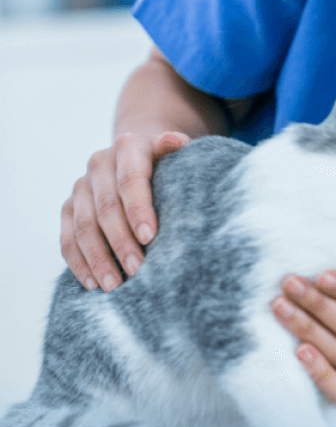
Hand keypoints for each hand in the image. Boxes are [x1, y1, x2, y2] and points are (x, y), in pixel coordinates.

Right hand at [60, 131, 190, 291]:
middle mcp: (99, 165)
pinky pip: (67, 238)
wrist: (137, 154)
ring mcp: (81, 186)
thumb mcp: (176, 151)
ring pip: (82, 226)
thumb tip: (176, 141)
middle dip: (121, 241)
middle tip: (137, 269)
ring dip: (97, 258)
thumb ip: (176, 148)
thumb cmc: (167, 161)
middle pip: (106, 207)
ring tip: (114, 285)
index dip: (138, 209)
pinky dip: (79, 262)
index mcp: (128, 147)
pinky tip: (92, 282)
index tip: (151, 237)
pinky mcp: (68, 207)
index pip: (130, 180)